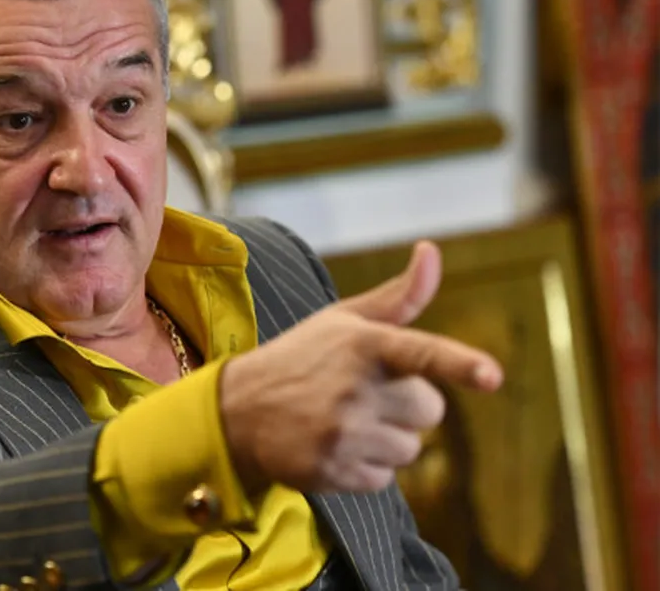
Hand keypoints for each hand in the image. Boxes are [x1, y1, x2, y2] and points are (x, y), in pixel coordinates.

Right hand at [219, 241, 502, 493]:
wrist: (238, 409)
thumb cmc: (302, 358)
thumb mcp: (343, 321)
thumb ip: (398, 297)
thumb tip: (432, 250)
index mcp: (363, 344)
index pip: (421, 353)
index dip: (459, 364)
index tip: (491, 376)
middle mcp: (354, 388)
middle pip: (430, 411)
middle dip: (407, 407)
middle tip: (363, 395)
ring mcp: (342, 432)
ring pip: (410, 448)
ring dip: (387, 440)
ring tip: (345, 421)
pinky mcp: (333, 470)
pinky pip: (383, 478)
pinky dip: (365, 467)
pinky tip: (334, 445)